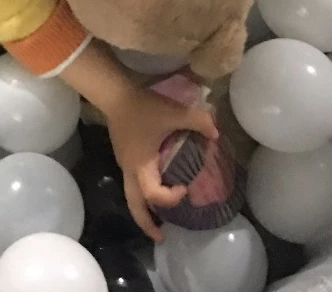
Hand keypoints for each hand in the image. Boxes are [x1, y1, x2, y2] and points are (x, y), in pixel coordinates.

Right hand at [105, 88, 219, 240]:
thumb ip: (198, 121)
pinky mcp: (124, 156)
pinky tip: (155, 187)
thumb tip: (217, 134)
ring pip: (131, 196)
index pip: (153, 195)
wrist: (114, 94)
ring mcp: (124, 164)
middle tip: (161, 238)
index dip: (171, 197)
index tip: (185, 186)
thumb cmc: (142, 108)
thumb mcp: (173, 112)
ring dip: (144, 210)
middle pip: (133, 205)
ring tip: (159, 220)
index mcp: (141, 165)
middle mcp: (130, 170)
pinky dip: (143, 194)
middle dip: (146, 224)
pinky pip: (132, 183)